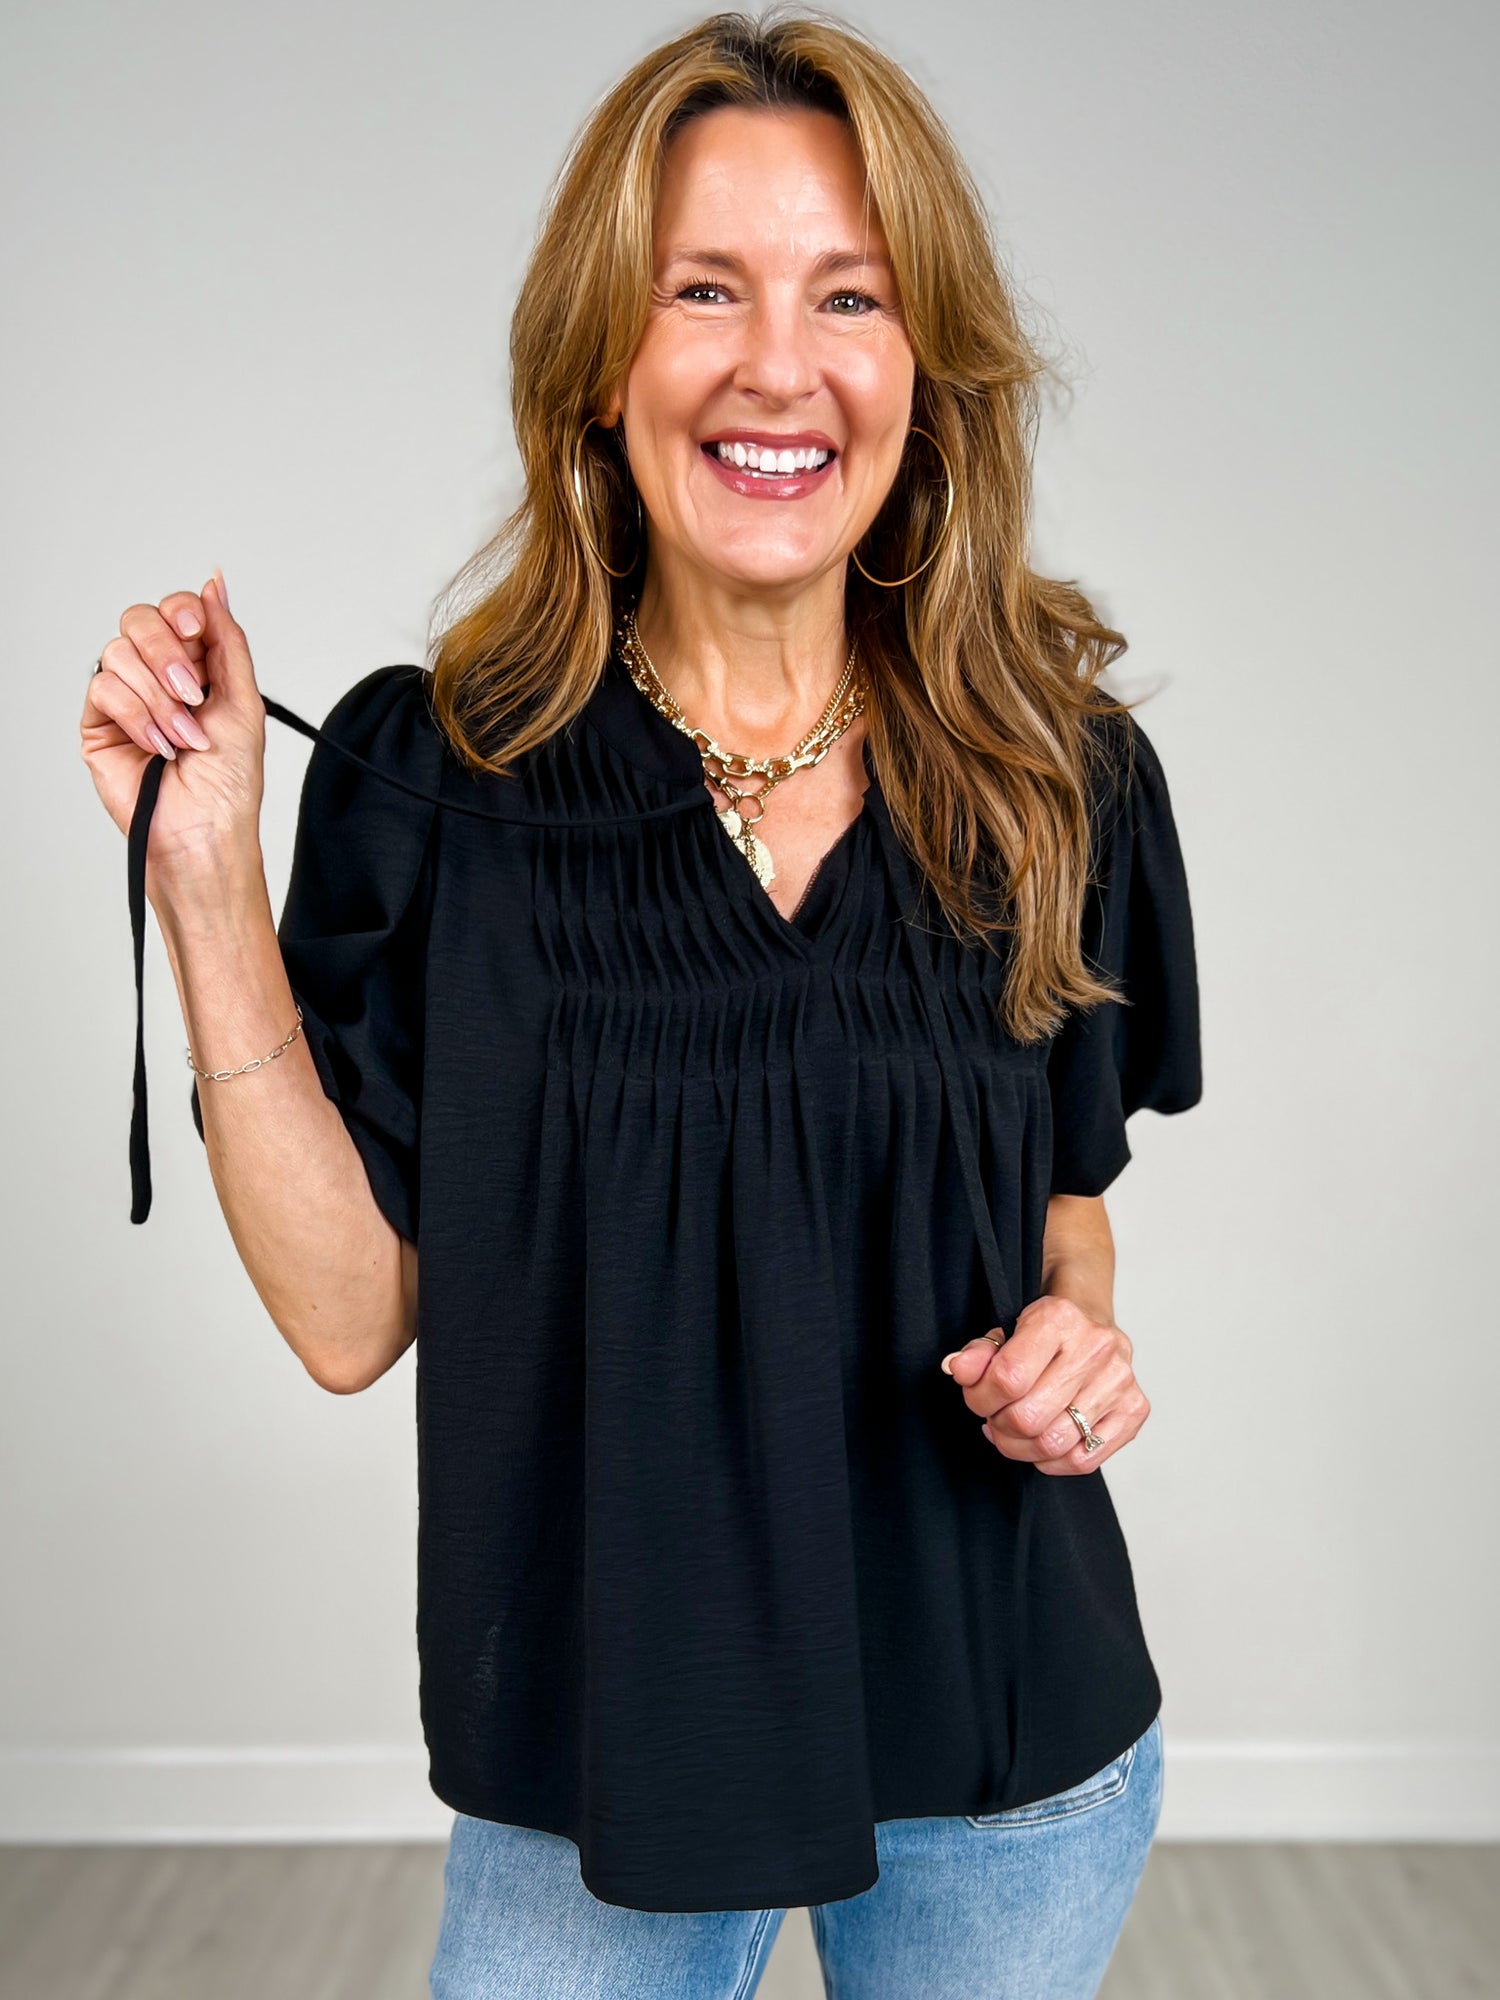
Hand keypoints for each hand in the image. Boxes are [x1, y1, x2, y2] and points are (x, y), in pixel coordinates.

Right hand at [80, 572, 266, 869]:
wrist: (203, 831)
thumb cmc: (229, 783)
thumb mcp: (244, 701)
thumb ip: (228, 639)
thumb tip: (215, 583)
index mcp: (196, 666)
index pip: (176, 612)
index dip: (183, 612)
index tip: (197, 631)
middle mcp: (157, 676)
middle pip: (140, 620)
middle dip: (169, 654)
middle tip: (193, 693)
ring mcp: (126, 697)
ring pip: (120, 652)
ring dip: (159, 697)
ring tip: (184, 737)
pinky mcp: (99, 723)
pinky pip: (103, 688)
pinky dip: (137, 716)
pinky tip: (158, 746)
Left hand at [939, 1295, 1148, 1475]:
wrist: (1090, 1316)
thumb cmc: (1045, 1330)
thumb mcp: (1005, 1330)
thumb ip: (979, 1353)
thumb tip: (957, 1369)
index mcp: (1060, 1318)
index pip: (1008, 1378)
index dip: (980, 1398)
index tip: (977, 1397)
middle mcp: (1097, 1347)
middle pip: (1029, 1417)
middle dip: (999, 1426)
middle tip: (994, 1418)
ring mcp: (1120, 1380)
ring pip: (1054, 1443)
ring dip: (1021, 1448)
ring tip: (1013, 1433)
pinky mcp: (1134, 1408)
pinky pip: (1084, 1459)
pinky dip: (1053, 1462)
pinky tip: (1040, 1445)